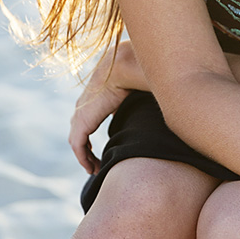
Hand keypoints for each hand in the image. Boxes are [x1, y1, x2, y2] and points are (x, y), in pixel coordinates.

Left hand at [68, 41, 140, 173]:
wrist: (122, 68)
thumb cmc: (132, 75)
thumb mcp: (135, 93)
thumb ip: (139, 103)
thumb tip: (162, 107)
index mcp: (93, 100)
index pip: (87, 121)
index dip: (92, 138)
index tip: (102, 152)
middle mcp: (82, 107)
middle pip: (79, 133)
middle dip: (86, 151)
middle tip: (97, 165)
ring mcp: (80, 114)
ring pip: (77, 142)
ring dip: (85, 158)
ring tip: (95, 170)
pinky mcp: (82, 122)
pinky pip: (78, 146)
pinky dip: (83, 159)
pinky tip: (91, 169)